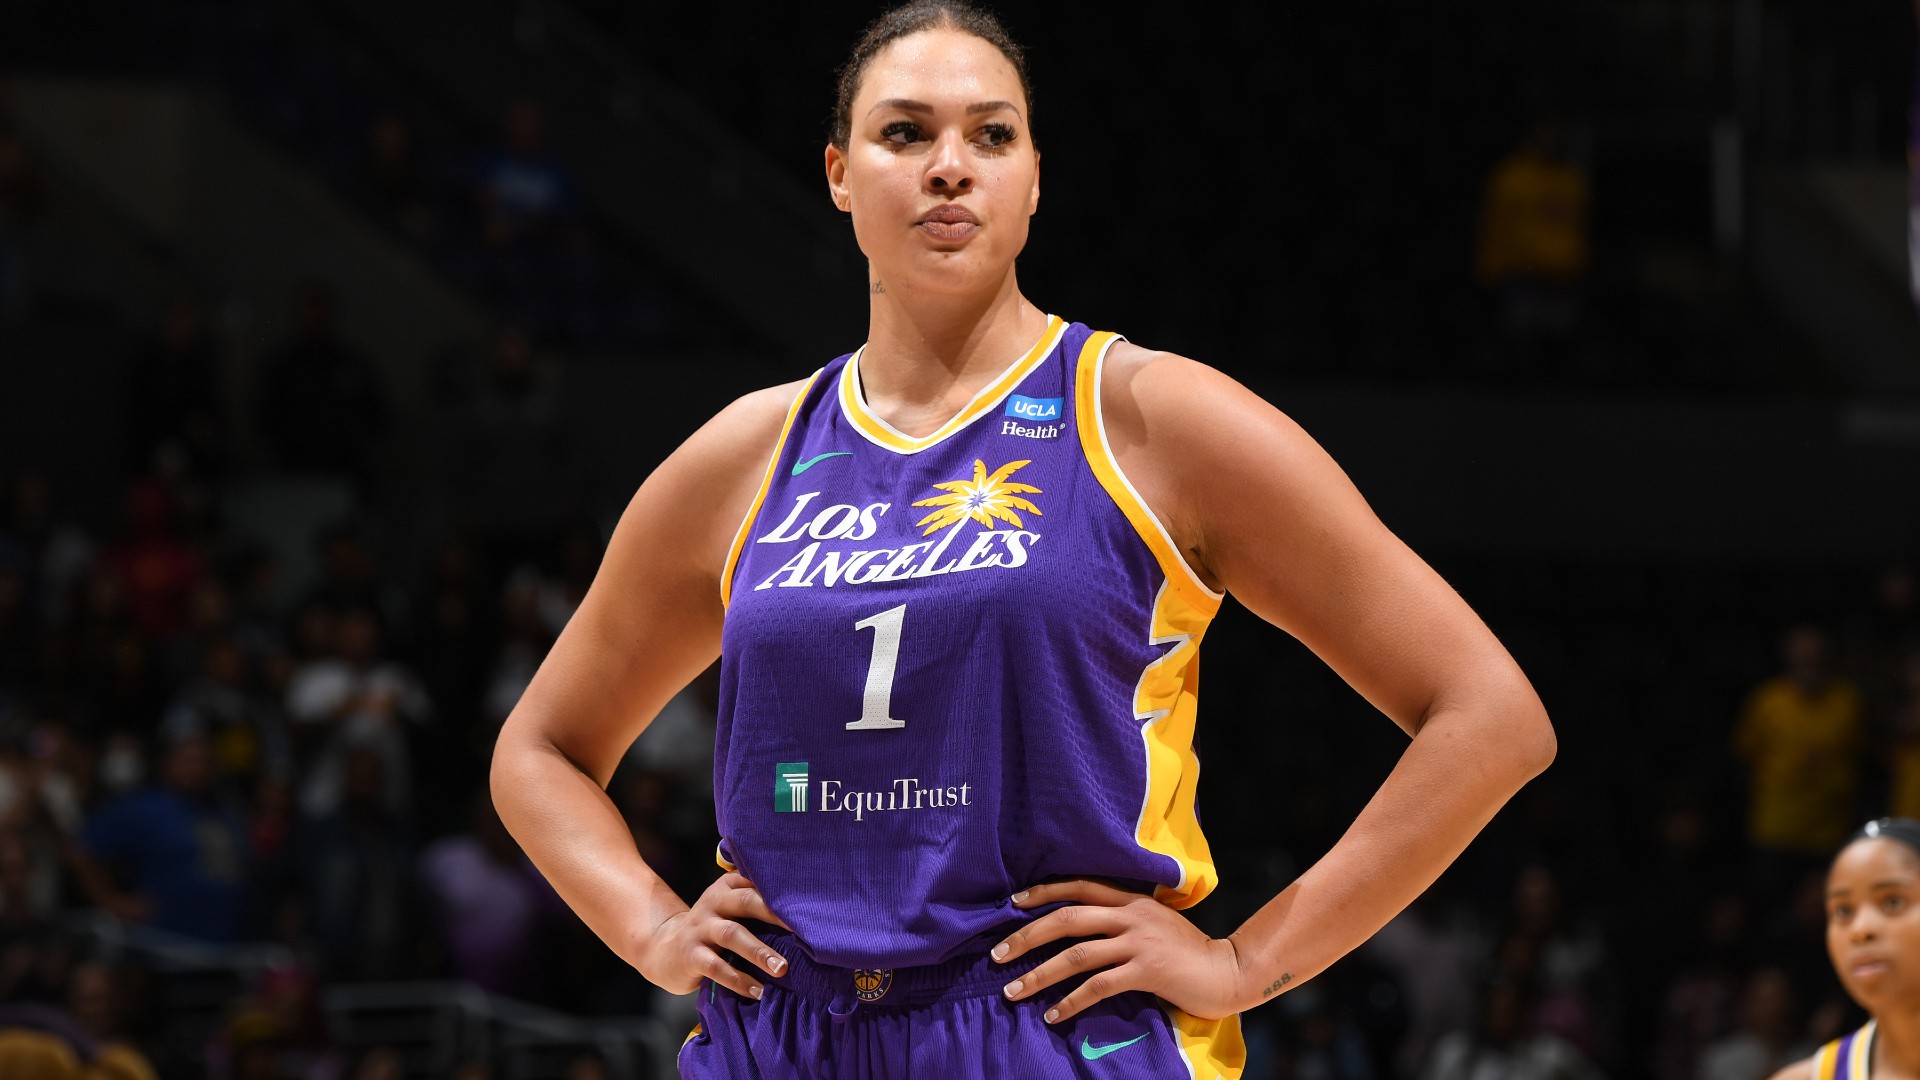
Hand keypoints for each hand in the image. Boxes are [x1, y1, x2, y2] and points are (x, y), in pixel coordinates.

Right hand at [634, 872, 792, 998]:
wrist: (663, 949)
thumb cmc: (712, 928)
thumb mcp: (730, 908)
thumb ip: (757, 902)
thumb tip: (806, 913)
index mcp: (727, 887)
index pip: (755, 880)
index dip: (780, 890)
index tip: (808, 902)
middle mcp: (713, 902)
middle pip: (746, 901)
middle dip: (774, 914)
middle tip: (802, 931)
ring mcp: (700, 928)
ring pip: (732, 934)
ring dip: (759, 951)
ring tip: (782, 968)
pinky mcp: (690, 955)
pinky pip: (717, 967)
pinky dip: (739, 980)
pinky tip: (758, 991)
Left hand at [991, 878, 1245, 1022]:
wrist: (1229, 971)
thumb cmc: (1187, 951)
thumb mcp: (1153, 923)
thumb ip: (1123, 920)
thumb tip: (1079, 929)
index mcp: (1131, 899)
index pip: (1079, 886)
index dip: (1043, 892)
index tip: (1012, 903)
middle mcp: (1132, 915)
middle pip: (1067, 919)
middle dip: (1027, 936)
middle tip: (997, 954)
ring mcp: (1140, 942)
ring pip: (1077, 954)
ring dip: (1039, 974)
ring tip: (1012, 991)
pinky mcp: (1148, 970)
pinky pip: (1099, 986)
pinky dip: (1071, 1001)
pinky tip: (1053, 1015)